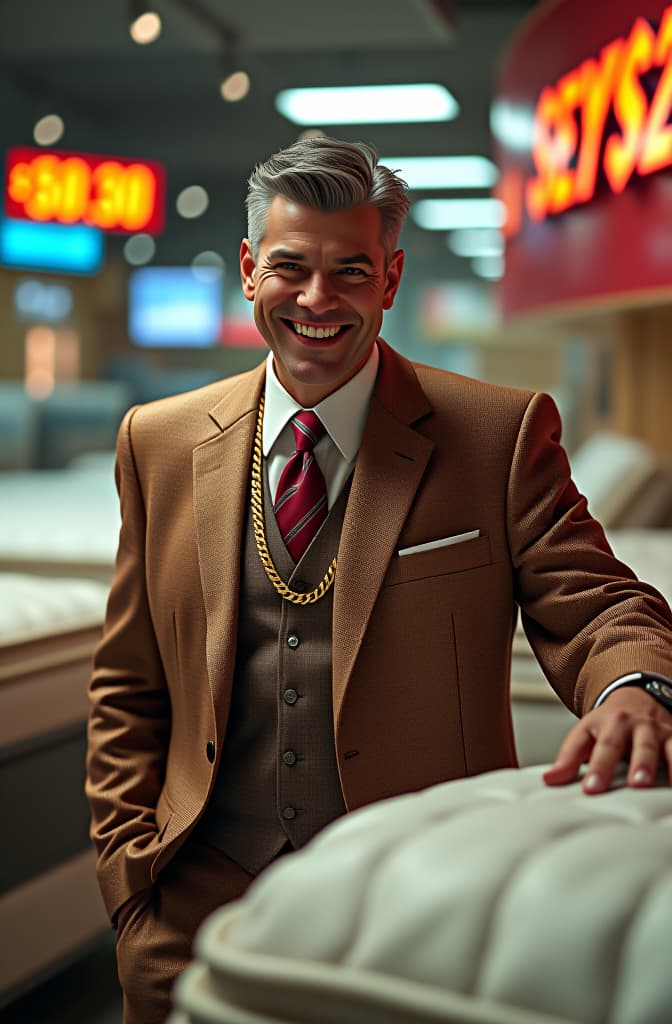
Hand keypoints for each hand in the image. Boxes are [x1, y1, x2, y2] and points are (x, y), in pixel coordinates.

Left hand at [543, 686, 671, 793]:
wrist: (638, 696)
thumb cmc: (608, 724)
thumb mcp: (585, 734)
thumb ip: (568, 757)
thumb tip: (549, 780)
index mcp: (611, 723)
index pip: (603, 747)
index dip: (597, 768)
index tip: (591, 790)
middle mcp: (638, 725)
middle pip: (640, 745)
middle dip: (640, 764)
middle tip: (637, 785)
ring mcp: (661, 732)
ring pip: (668, 747)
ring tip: (669, 788)